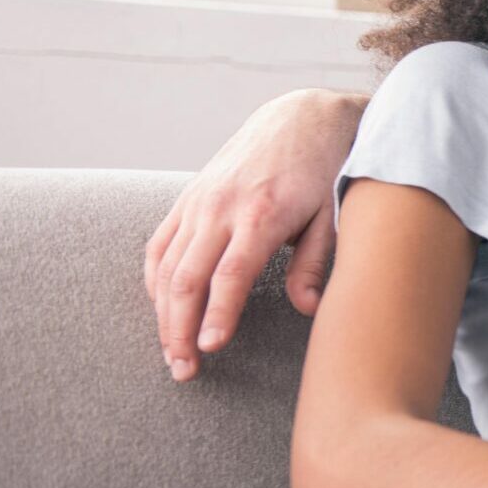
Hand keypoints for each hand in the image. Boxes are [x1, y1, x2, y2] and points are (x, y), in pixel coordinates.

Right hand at [145, 89, 365, 381]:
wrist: (301, 117)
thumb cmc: (325, 171)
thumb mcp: (333, 215)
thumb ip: (314, 263)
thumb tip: (307, 309)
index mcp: (261, 215)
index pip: (230, 275)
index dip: (216, 314)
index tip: (209, 348)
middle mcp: (220, 208)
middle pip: (187, 278)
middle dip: (179, 330)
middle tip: (184, 370)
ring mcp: (199, 202)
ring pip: (166, 267)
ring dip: (162, 315)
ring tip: (172, 354)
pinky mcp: (187, 199)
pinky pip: (160, 246)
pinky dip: (155, 283)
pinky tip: (162, 311)